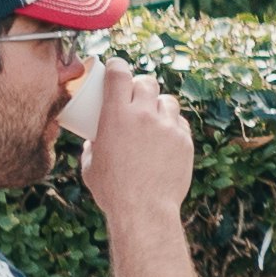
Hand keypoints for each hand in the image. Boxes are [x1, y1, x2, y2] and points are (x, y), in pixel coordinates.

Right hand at [81, 61, 197, 228]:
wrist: (144, 210)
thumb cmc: (112, 191)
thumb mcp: (90, 165)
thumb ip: (91, 146)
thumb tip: (92, 141)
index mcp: (116, 116)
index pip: (119, 74)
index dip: (117, 66)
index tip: (116, 67)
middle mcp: (144, 115)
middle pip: (146, 82)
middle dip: (139, 85)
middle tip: (135, 96)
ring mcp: (168, 127)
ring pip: (167, 100)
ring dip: (158, 104)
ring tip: (152, 118)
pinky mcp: (185, 140)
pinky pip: (180, 122)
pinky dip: (172, 125)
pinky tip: (164, 137)